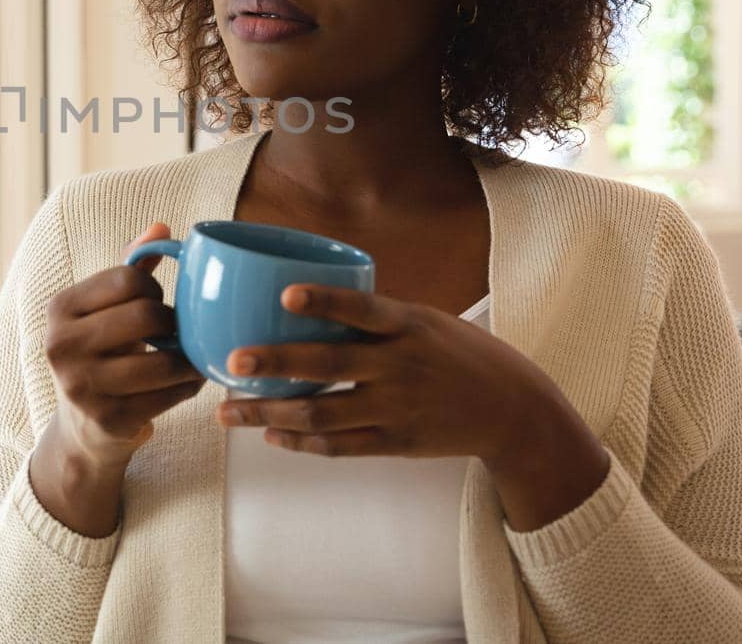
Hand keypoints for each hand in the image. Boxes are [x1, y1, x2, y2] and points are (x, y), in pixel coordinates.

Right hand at [42, 222, 206, 471]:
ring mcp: (82, 386)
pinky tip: (187, 381)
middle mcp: (62, 346)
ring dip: (189, 359)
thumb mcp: (105, 309)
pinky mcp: (108, 420)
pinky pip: (169, 396)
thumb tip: (161, 228)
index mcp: (60, 308)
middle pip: (147, 315)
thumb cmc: (101, 352)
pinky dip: (188, 386)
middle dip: (173, 322)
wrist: (83, 426)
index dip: (154, 289)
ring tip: (192, 356)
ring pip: (164, 362)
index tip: (155, 302)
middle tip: (176, 331)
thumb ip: (130, 267)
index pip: (127, 278)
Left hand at [215, 283, 608, 528]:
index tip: (286, 295)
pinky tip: (270, 434)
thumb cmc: (458, 352)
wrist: (512, 409)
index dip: (324, 302)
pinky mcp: (395, 444)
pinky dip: (300, 442)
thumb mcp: (424, 320)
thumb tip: (305, 300)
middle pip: (328, 365)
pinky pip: (338, 447)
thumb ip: (373, 317)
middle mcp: (400, 366)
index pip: (361, 309)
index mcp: (408, 326)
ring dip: (269, 413)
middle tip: (232, 360)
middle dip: (276, 364)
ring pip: (321, 414)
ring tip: (229, 411)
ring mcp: (396, 409)